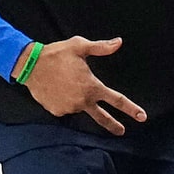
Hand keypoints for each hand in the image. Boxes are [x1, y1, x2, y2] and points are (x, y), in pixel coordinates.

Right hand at [24, 36, 146, 134]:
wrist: (30, 65)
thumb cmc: (57, 54)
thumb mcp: (80, 46)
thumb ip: (101, 47)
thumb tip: (119, 42)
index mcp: (92, 87)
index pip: (117, 100)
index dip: (131, 109)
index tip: (142, 117)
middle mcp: (82, 101)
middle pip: (102, 118)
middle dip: (114, 125)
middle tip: (122, 131)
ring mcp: (69, 108)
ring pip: (78, 106)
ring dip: (76, 98)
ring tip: (64, 82)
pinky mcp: (57, 111)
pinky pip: (65, 107)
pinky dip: (64, 100)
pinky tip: (56, 88)